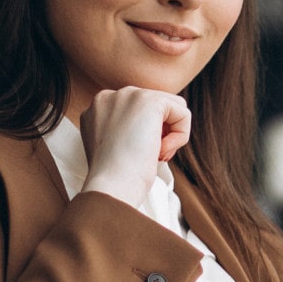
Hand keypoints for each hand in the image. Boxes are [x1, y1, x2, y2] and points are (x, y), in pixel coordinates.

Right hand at [79, 86, 190, 206]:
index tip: (137, 157)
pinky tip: (161, 152)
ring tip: (155, 155)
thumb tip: (154, 128)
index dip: (147, 136)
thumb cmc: (115, 178)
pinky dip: (180, 137)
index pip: (139, 112)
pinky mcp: (149, 100)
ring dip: (171, 136)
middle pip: (157, 107)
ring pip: (173, 108)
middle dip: (160, 134)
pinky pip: (182, 113)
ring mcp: (128, 95)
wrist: (110, 186)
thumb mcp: (116, 147)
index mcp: (100, 108)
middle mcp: (111, 96)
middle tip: (148, 158)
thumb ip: (128, 130)